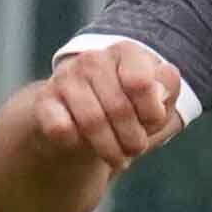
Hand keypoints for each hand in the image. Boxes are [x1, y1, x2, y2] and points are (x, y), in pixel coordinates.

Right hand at [30, 43, 184, 172]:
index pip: (141, 83)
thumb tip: (164, 82)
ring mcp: (66, 78)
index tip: (151, 123)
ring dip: (110, 150)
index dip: (151, 114)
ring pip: (92, 122)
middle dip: (133, 140)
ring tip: (118, 158)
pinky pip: (61, 129)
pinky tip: (83, 145)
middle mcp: (93, 59)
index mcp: (126, 52)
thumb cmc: (127, 114)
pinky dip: (76, 145)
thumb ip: (168, 92)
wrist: (81, 126)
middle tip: (135, 150)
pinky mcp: (44, 101)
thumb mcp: (155, 105)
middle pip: (119, 108)